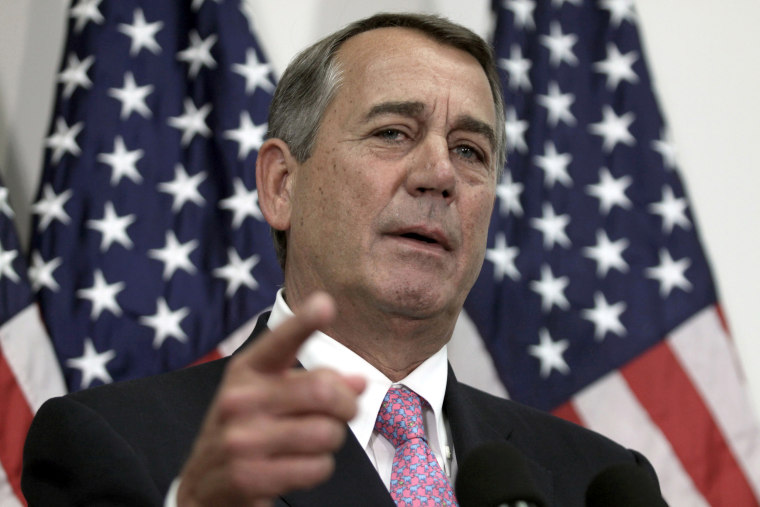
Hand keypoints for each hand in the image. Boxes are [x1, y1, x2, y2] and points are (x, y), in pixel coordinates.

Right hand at [177, 292, 365, 505]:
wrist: (202, 486)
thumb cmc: (246, 429)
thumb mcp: (270, 396)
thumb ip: (315, 382)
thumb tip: (359, 382)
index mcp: (247, 370)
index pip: (280, 342)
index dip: (304, 322)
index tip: (325, 303)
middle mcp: (240, 400)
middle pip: (322, 391)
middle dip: (346, 405)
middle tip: (343, 412)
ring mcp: (241, 440)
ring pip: (326, 433)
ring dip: (331, 441)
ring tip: (312, 443)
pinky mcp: (249, 477)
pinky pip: (316, 467)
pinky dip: (319, 468)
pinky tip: (299, 467)